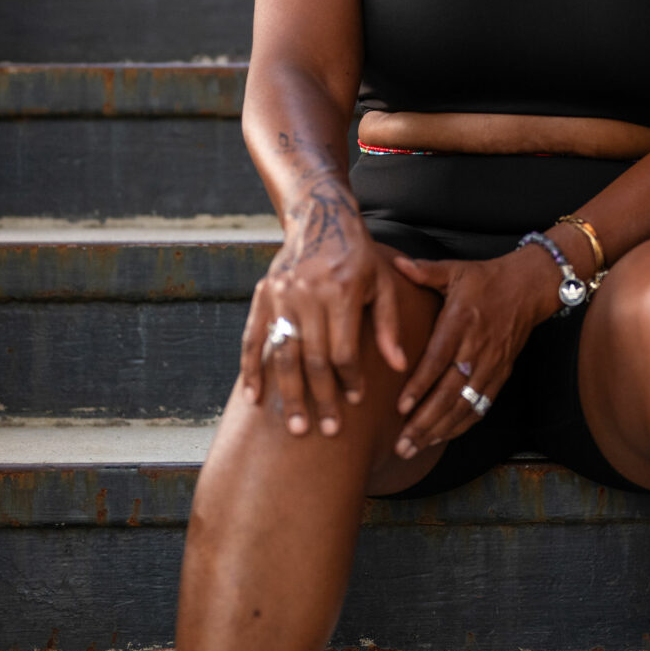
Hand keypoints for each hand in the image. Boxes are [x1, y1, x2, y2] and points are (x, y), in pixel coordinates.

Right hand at [240, 175, 407, 434]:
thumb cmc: (360, 256)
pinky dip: (251, 369)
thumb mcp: (383, 284)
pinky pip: (253, 339)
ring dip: (287, 394)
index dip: (350, 380)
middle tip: (327, 431)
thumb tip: (398, 367)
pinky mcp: (263, 295)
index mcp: (340, 292)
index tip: (356, 401)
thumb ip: (389, 326)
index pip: (343, 350)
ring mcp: (280, 295)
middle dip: (320, 399)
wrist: (321, 219)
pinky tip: (253, 398)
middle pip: (312, 359)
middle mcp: (307, 295)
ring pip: (282, 355)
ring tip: (294, 427)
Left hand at [389, 247, 557, 457]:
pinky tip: (441, 438)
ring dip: (439, 430)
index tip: (401, 407)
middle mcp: (477, 347)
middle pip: (450, 392)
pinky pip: (481, 405)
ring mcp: (491, 364)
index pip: (439, 359)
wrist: (530, 288)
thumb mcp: (456, 269)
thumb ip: (424, 271)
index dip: (420, 385)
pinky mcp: (501, 374)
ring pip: (465, 405)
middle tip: (401, 444)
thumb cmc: (487, 278)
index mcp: (461, 321)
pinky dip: (461, 425)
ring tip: (414, 448)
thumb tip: (395, 263)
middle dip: (425, 422)